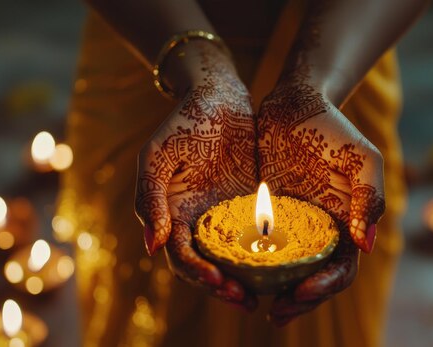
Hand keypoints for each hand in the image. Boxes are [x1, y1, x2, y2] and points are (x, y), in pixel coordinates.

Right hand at [135, 43, 256, 309]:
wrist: (218, 95)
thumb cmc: (183, 122)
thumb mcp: (158, 156)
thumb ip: (149, 198)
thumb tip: (152, 247)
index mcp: (173, 214)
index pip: (182, 258)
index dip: (198, 275)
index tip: (220, 283)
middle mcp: (198, 219)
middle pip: (208, 266)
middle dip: (223, 287)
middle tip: (247, 302)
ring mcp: (225, 213)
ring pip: (233, 257)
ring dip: (245, 279)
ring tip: (265, 295)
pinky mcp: (250, 202)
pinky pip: (257, 235)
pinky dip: (265, 254)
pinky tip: (283, 265)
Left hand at [257, 71, 384, 324]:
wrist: (295, 104)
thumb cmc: (334, 130)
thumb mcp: (363, 159)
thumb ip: (369, 198)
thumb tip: (365, 246)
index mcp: (346, 226)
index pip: (341, 270)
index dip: (325, 287)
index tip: (302, 291)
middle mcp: (319, 232)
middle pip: (312, 280)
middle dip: (298, 301)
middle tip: (275, 313)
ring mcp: (291, 226)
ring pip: (284, 272)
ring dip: (273, 292)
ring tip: (253, 303)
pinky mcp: (265, 215)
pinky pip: (258, 247)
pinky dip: (250, 266)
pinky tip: (234, 274)